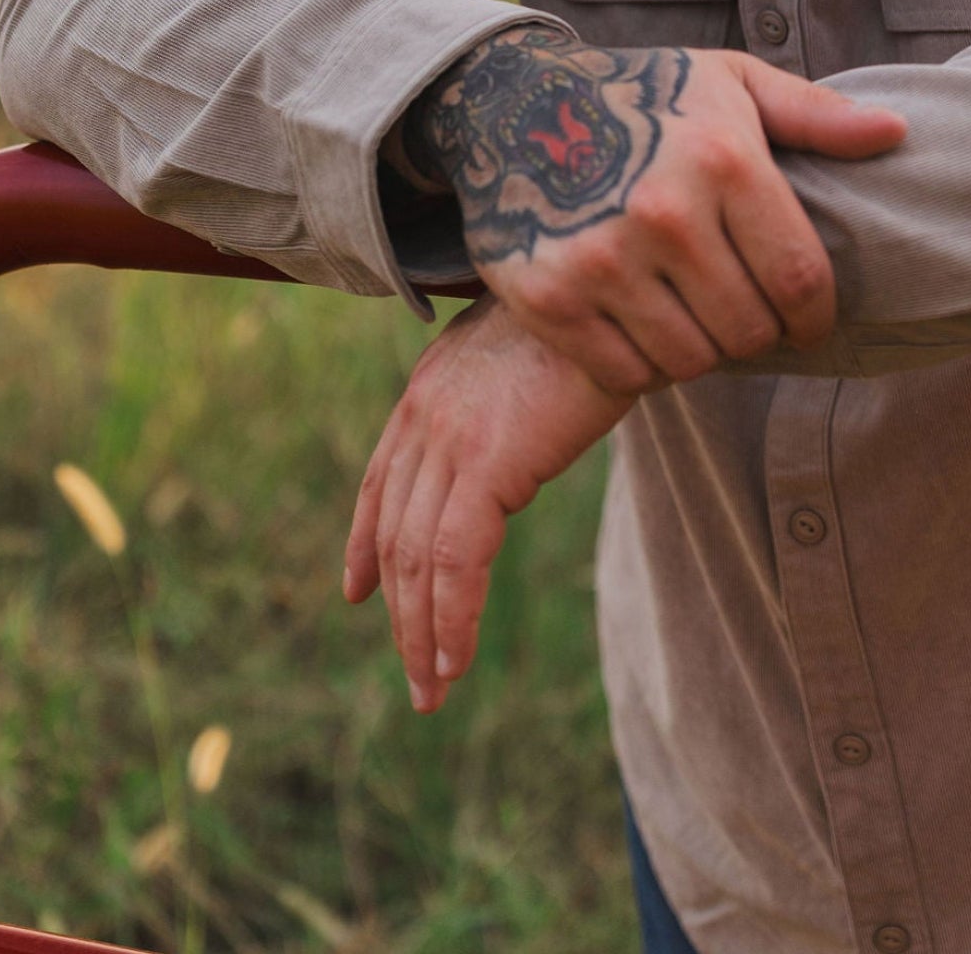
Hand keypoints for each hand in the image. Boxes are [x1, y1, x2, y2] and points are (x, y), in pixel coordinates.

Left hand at [342, 296, 631, 710]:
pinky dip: (451, 619)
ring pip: (418, 559)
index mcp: (429, 389)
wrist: (613, 280)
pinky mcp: (486, 462)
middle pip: (394, 534)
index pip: (380, 480)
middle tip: (416, 675)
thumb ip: (499, 390)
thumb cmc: (589, 314)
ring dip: (423, 634)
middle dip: (399, 612)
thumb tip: (515, 416)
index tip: (357, 591)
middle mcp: (424, 415)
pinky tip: (455, 660)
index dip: (363, 542)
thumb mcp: (526, 350)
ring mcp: (449, 438)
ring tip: (434, 689)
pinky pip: (455, 562)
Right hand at [409, 26, 906, 394]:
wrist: (512, 101)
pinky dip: (644, 364)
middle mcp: (665, 212)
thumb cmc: (644, 95)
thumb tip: (896, 134)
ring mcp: (602, 259)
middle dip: (759, 332)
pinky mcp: (551, 298)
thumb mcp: (731, 83)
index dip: (815, 317)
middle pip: (748, 329)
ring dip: (703, 349)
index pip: (800, 280)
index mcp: (723, 160)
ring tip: (695, 315)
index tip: (806, 322)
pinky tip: (644, 325)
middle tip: (743, 314)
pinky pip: (626, 373)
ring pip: (691, 360)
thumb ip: (816, 116)